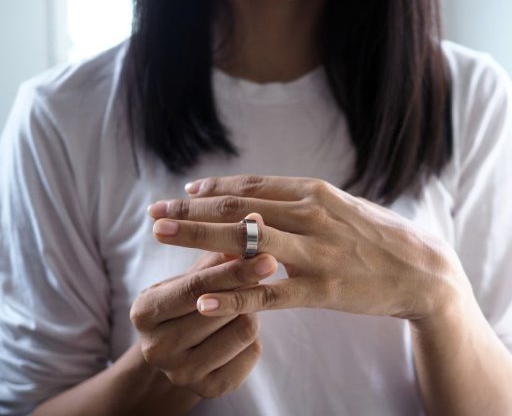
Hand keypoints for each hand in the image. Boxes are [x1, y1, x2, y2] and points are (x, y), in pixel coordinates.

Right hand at [129, 251, 277, 397]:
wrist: (181, 351)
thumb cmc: (190, 300)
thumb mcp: (195, 275)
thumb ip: (221, 249)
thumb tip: (254, 219)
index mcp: (144, 311)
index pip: (197, 286)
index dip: (234, 270)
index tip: (268, 256)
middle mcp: (156, 348)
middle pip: (222, 309)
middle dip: (245, 288)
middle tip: (260, 273)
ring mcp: (180, 374)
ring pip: (243, 330)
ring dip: (252, 312)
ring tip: (242, 305)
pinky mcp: (209, 390)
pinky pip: (252, 353)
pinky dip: (254, 338)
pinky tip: (240, 331)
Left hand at [147, 175, 472, 321]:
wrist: (423, 270)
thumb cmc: (380, 236)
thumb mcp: (344, 206)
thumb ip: (305, 201)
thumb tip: (268, 198)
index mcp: (316, 193)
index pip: (253, 186)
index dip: (214, 188)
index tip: (183, 192)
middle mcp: (311, 216)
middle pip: (239, 209)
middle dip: (192, 210)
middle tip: (155, 211)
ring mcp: (315, 253)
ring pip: (245, 243)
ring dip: (198, 238)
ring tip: (161, 237)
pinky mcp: (321, 289)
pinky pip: (267, 294)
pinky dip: (232, 296)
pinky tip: (202, 299)